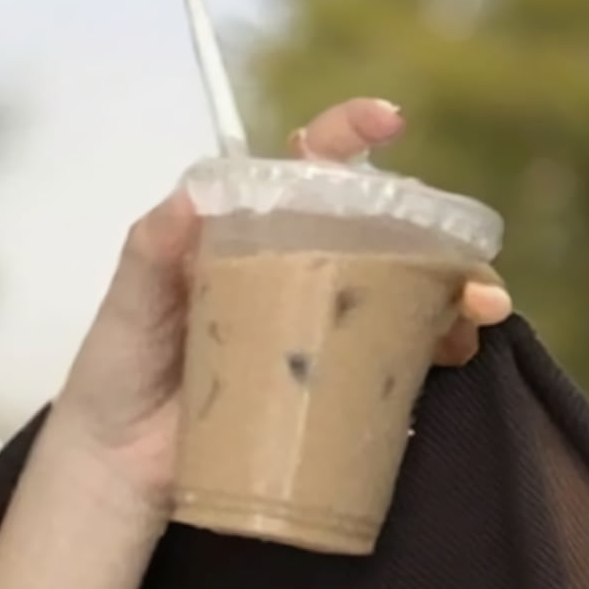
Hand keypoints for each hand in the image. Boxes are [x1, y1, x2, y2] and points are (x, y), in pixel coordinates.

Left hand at [51, 99, 514, 508]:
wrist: (113, 465)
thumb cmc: (117, 372)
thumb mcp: (127, 305)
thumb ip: (150, 250)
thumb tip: (190, 195)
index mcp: (248, 235)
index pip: (306, 170)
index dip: (348, 137)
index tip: (386, 123)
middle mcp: (292, 271)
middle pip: (378, 229)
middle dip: (432, 230)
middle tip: (459, 256)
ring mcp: (314, 328)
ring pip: (401, 290)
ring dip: (452, 291)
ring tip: (475, 311)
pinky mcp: (324, 385)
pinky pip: (392, 359)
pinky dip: (433, 350)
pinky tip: (453, 354)